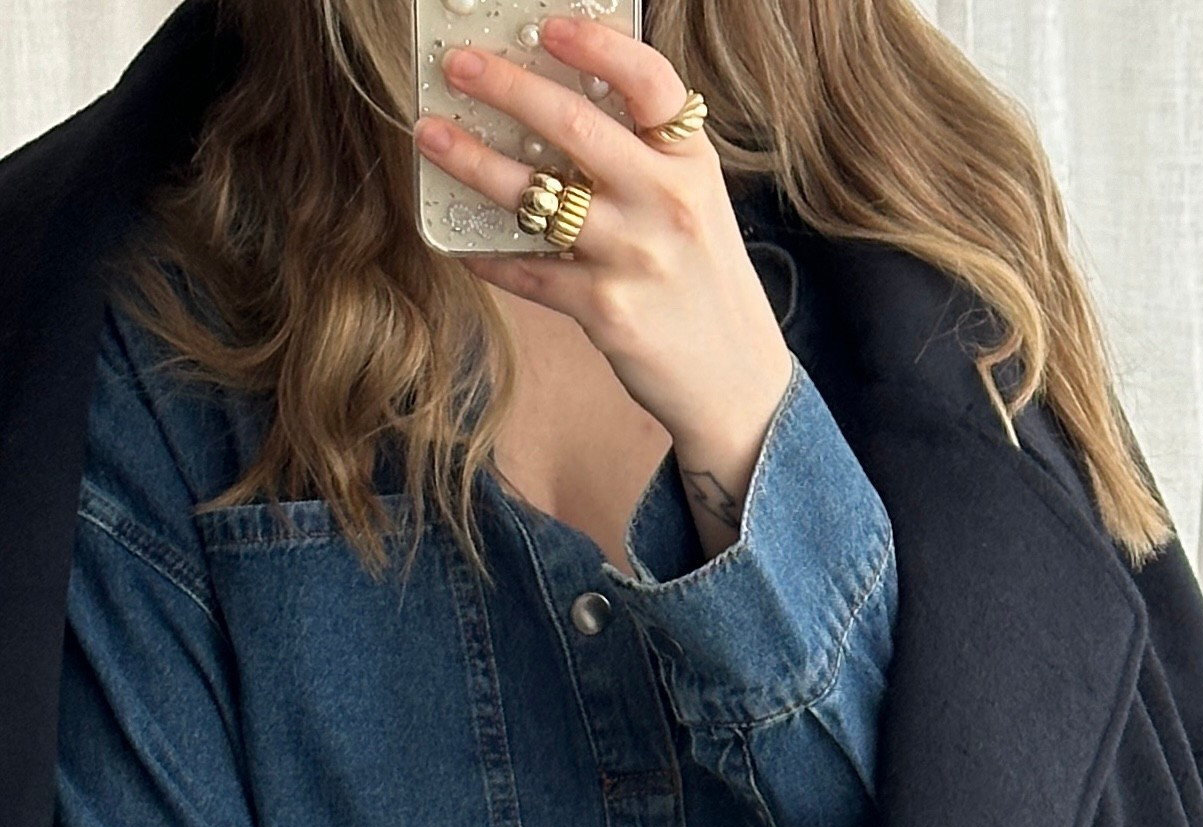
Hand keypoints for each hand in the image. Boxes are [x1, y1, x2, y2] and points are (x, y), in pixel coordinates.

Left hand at [412, 15, 792, 452]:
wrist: (736, 380)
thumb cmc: (703, 284)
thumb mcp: (696, 206)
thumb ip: (646, 159)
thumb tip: (562, 106)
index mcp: (692, 164)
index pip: (648, 82)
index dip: (595, 46)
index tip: (546, 27)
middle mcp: (668, 203)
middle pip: (575, 127)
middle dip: (506, 88)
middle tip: (459, 67)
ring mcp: (636, 258)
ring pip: (537, 197)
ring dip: (474, 163)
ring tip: (432, 138)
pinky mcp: (607, 310)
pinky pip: (530, 271)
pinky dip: (489, 255)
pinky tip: (461, 241)